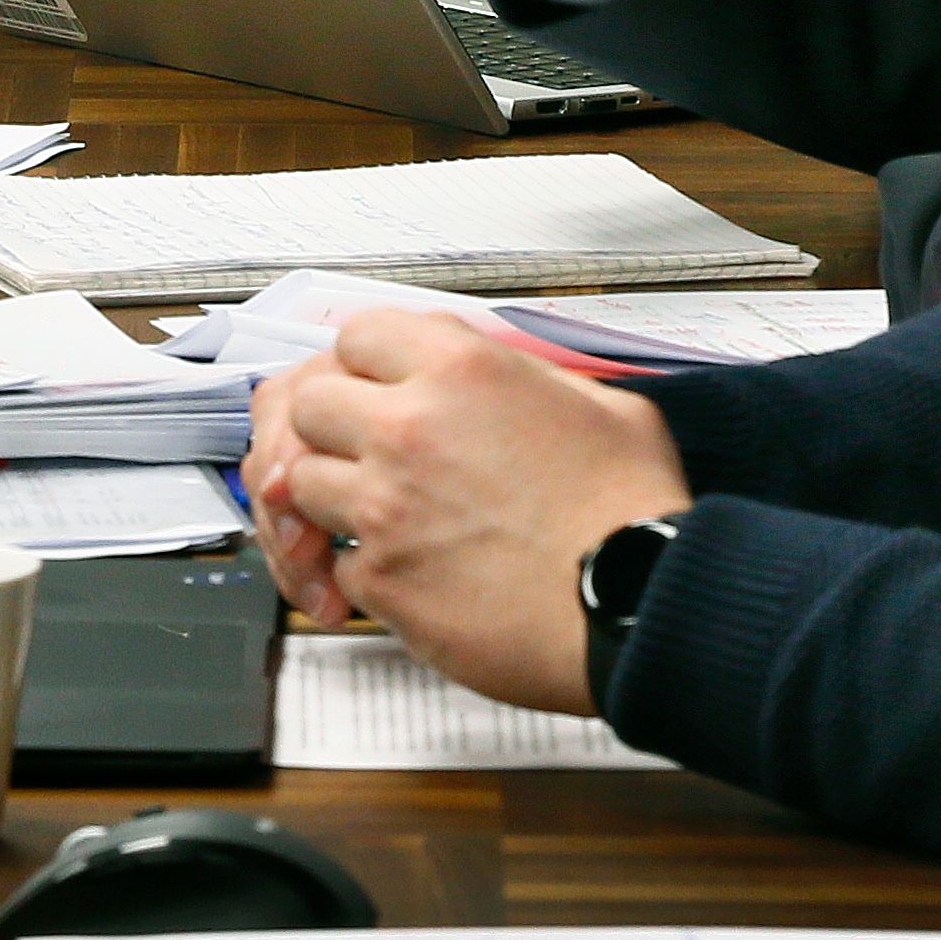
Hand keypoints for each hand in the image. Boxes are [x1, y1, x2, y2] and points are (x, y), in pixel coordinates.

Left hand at [247, 310, 691, 712]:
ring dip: (334, 501)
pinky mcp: (383, 578)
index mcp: (462, 370)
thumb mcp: (606, 406)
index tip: (376, 385)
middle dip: (332, 428)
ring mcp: (385, 505)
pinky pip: (337, 564)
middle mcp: (409, 428)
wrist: (639, 604)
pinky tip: (414, 575)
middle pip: (309, 403)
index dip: (366, 363)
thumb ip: (535, 382)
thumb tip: (515, 383)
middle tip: (367, 453)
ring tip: (388, 517)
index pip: (358, 335)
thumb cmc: (633, 516)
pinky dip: (364, 572)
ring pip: (301, 485)